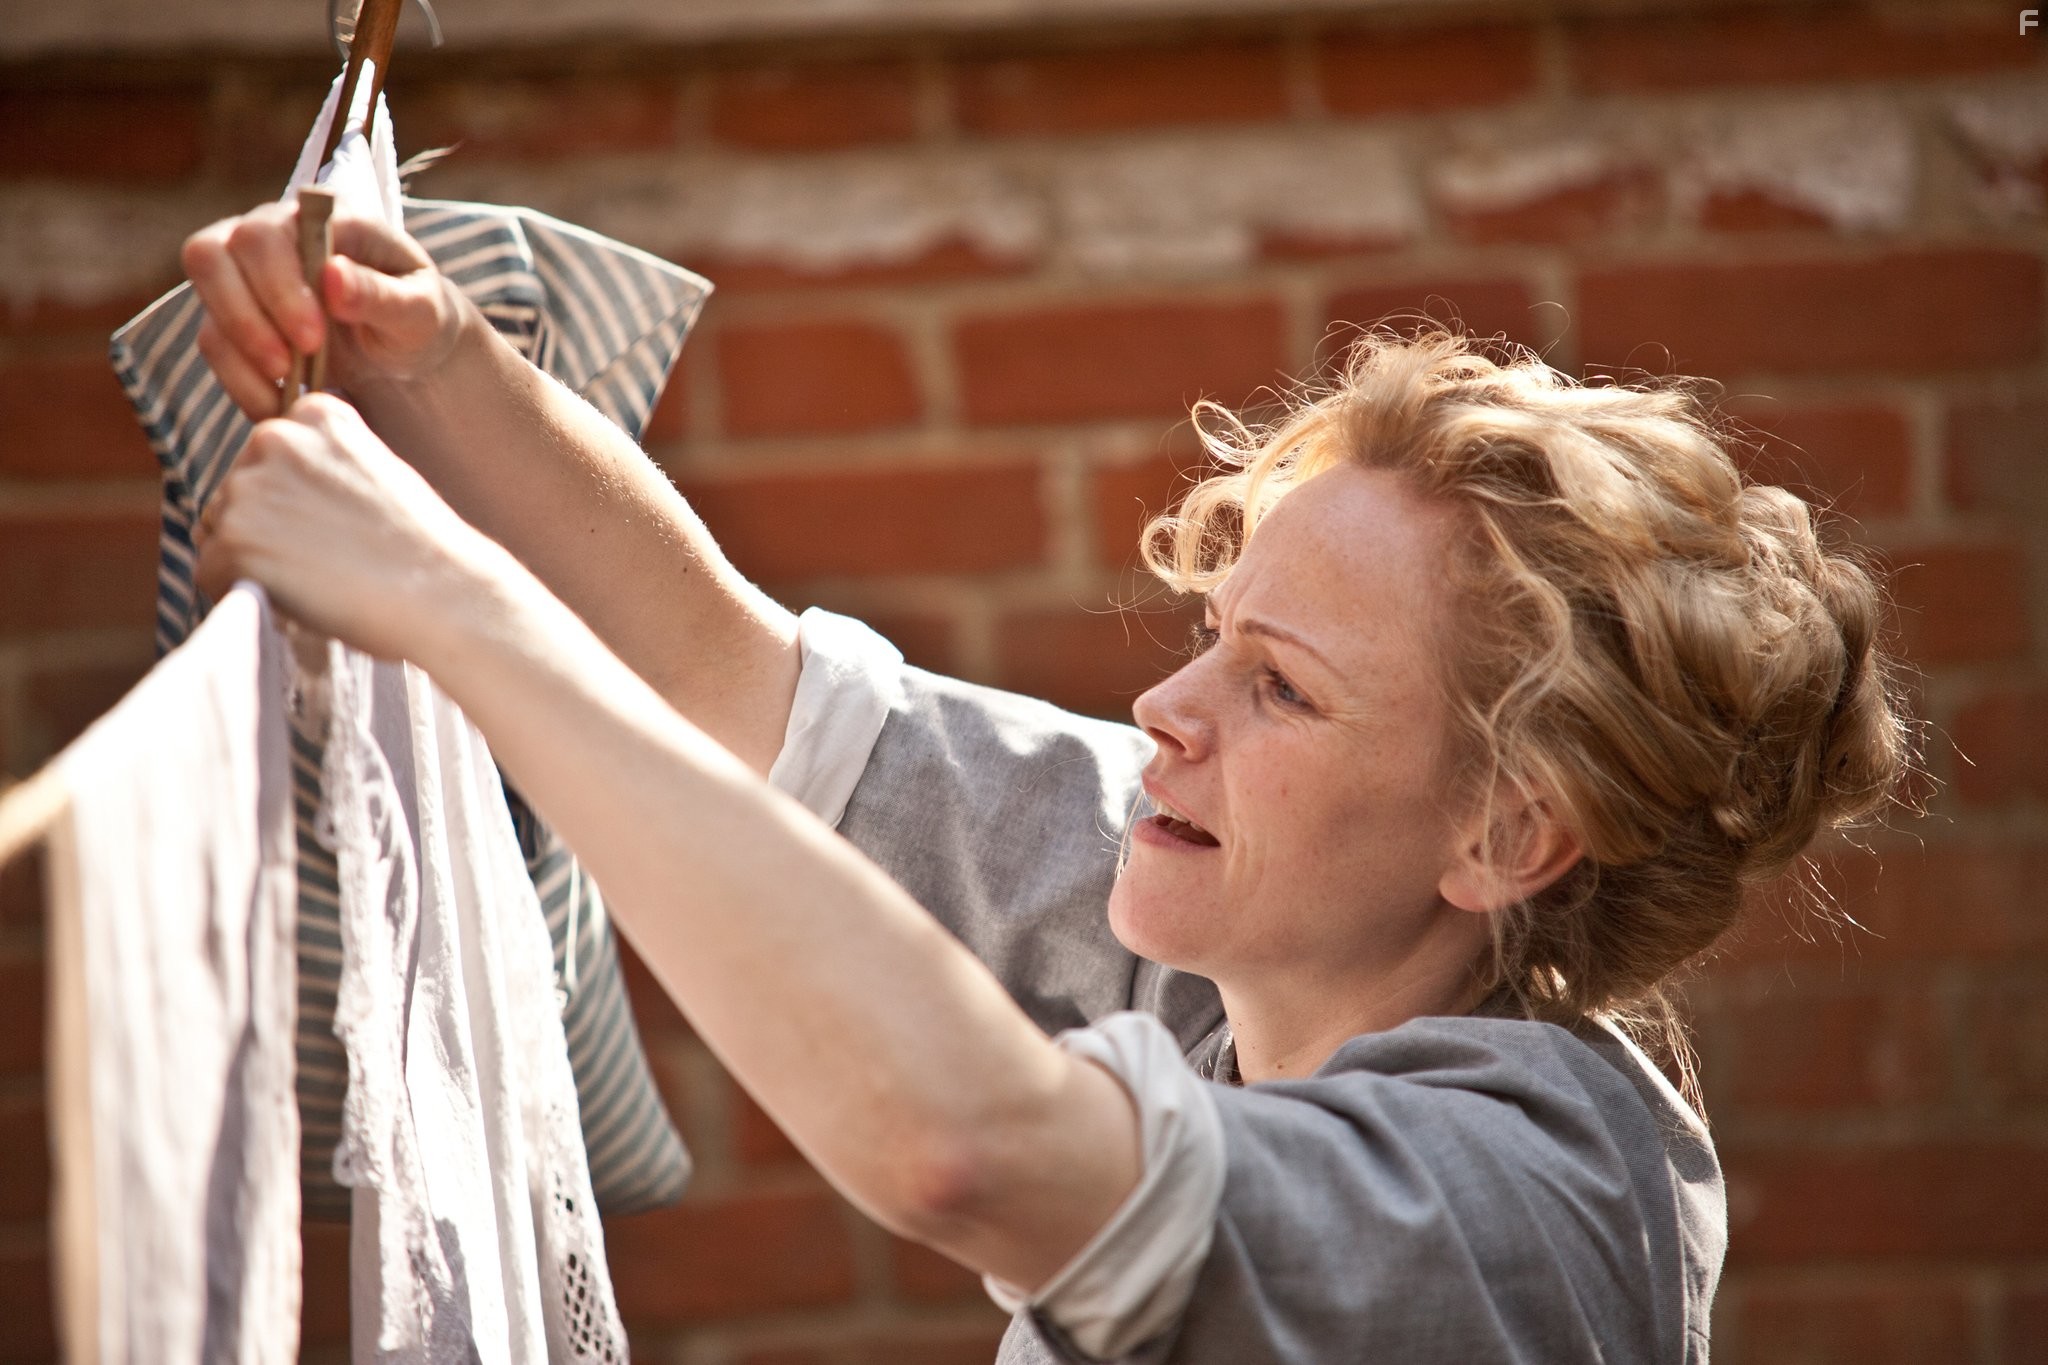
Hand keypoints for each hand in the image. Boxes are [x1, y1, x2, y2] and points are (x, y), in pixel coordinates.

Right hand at [182, 202, 468, 417]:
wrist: (408, 349)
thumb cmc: (417, 317)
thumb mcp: (420, 311)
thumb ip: (382, 294)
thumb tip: (333, 276)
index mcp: (321, 219)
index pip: (265, 233)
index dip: (278, 286)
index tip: (313, 338)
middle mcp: (271, 233)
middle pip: (211, 254)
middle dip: (247, 318)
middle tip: (290, 366)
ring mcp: (245, 272)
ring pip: (204, 295)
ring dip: (238, 349)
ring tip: (287, 388)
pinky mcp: (234, 315)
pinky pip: (213, 341)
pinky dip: (239, 379)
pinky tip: (277, 404)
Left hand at [195, 393, 498, 660]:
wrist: (443, 592)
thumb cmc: (421, 546)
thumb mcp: (377, 471)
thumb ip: (324, 463)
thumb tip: (274, 492)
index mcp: (314, 413)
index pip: (269, 458)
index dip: (297, 502)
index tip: (340, 523)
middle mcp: (273, 437)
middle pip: (237, 493)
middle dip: (268, 530)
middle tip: (330, 558)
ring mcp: (249, 487)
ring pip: (219, 532)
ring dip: (254, 561)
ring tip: (316, 577)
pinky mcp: (234, 539)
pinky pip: (210, 572)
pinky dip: (242, 592)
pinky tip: (296, 596)